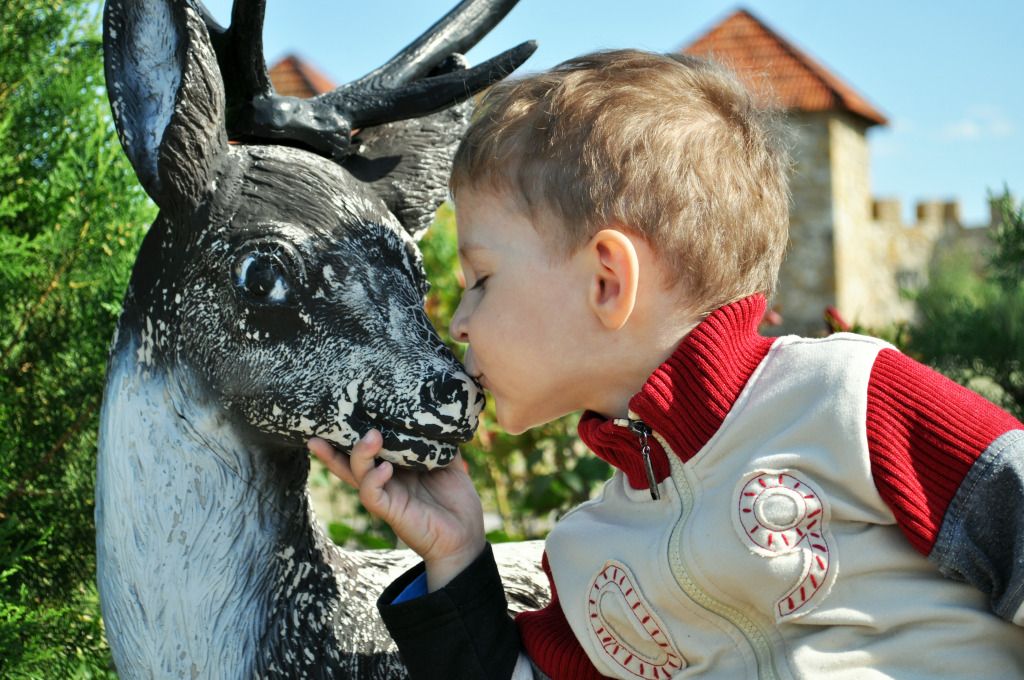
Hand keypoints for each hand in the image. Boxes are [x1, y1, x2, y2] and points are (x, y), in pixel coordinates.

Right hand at [309, 431, 485, 591]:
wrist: (466, 537)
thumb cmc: (456, 502)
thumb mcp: (450, 464)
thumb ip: (440, 443)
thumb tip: (440, 417)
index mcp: (396, 467)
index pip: (368, 449)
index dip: (351, 433)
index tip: (340, 411)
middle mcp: (385, 480)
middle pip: (349, 461)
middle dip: (333, 445)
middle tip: (326, 424)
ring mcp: (386, 495)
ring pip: (357, 474)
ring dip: (360, 453)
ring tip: (372, 436)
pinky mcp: (391, 511)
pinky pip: (371, 495)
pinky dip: (373, 479)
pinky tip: (385, 469)